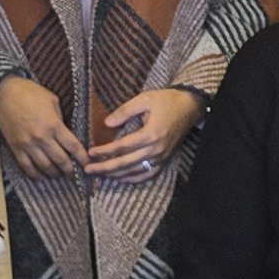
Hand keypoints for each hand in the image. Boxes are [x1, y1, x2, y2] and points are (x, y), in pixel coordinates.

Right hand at [0, 76, 87, 179]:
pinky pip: (27, 166)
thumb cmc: (30, 93)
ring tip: (59, 175)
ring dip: (54, 173)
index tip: (87, 164)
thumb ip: (60, 118)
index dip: (82, 158)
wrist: (4, 93)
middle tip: (74, 173)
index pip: (73, 146)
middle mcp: (42, 138)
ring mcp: (28, 145)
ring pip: (45, 166)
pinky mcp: (16, 148)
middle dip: (70, 170)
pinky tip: (41, 177)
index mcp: (54, 125)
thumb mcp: (52, 100)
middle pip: (60, 160)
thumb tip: (65, 133)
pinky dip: (35, 174)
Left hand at [86, 86, 202, 180]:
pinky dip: (134, 178)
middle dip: (105, 168)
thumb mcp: (144, 99)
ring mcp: (161, 157)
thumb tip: (106, 123)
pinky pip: (148, 174)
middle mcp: (156, 149)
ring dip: (116, 174)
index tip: (90, 152)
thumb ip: (125, 111)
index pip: (122, 147)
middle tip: (89, 170)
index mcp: (150, 134)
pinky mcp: (165, 159)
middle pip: (126, 163)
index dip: (105, 151)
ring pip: (135, 171)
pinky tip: (121, 178)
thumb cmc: (166, 101)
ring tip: (100, 174)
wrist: (190, 107)